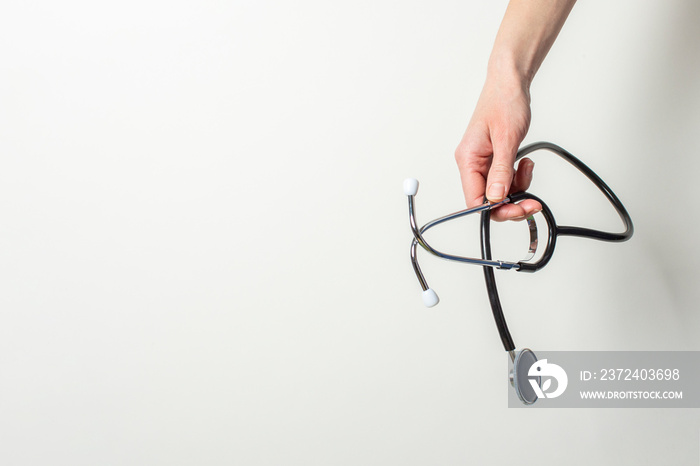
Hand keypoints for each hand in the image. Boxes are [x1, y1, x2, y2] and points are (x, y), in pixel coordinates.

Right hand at [454, 74, 541, 221]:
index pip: (475, 200)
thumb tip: (495, 198)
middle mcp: (472, 163)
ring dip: (518, 187)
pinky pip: (505, 179)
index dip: (496, 210)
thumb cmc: (504, 102)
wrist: (509, 83)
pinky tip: (525, 162)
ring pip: (499, 191)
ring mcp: (483, 162)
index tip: (518, 210)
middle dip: (511, 203)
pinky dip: (518, 176)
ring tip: (527, 168)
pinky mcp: (494, 159)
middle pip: (488, 199)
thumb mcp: (506, 139)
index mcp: (468, 159)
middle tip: (531, 203)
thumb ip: (500, 172)